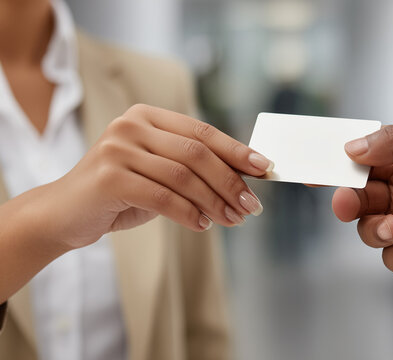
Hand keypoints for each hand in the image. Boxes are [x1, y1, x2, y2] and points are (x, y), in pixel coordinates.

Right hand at [34, 104, 272, 249]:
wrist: (65, 214)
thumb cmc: (121, 193)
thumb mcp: (159, 173)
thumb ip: (193, 168)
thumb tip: (246, 178)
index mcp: (147, 116)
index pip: (202, 131)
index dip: (237, 150)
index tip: (264, 168)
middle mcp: (131, 125)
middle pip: (197, 153)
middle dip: (231, 181)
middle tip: (252, 206)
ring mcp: (117, 149)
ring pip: (183, 176)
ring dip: (215, 202)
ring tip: (233, 220)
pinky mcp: (108, 178)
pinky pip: (162, 197)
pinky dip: (188, 213)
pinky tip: (202, 225)